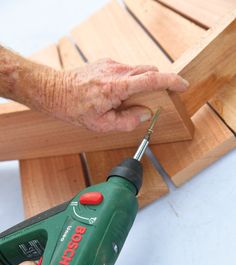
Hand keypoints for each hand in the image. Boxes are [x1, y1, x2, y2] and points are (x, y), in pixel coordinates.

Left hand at [49, 58, 188, 131]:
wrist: (55, 91)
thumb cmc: (75, 108)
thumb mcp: (102, 125)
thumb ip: (127, 121)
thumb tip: (144, 115)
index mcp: (117, 87)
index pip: (152, 80)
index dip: (171, 81)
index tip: (182, 85)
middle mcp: (116, 71)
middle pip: (149, 72)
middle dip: (156, 85)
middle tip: (149, 101)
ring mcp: (111, 64)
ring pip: (138, 70)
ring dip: (140, 84)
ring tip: (124, 100)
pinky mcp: (106, 62)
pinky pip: (127, 70)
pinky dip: (129, 81)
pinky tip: (115, 93)